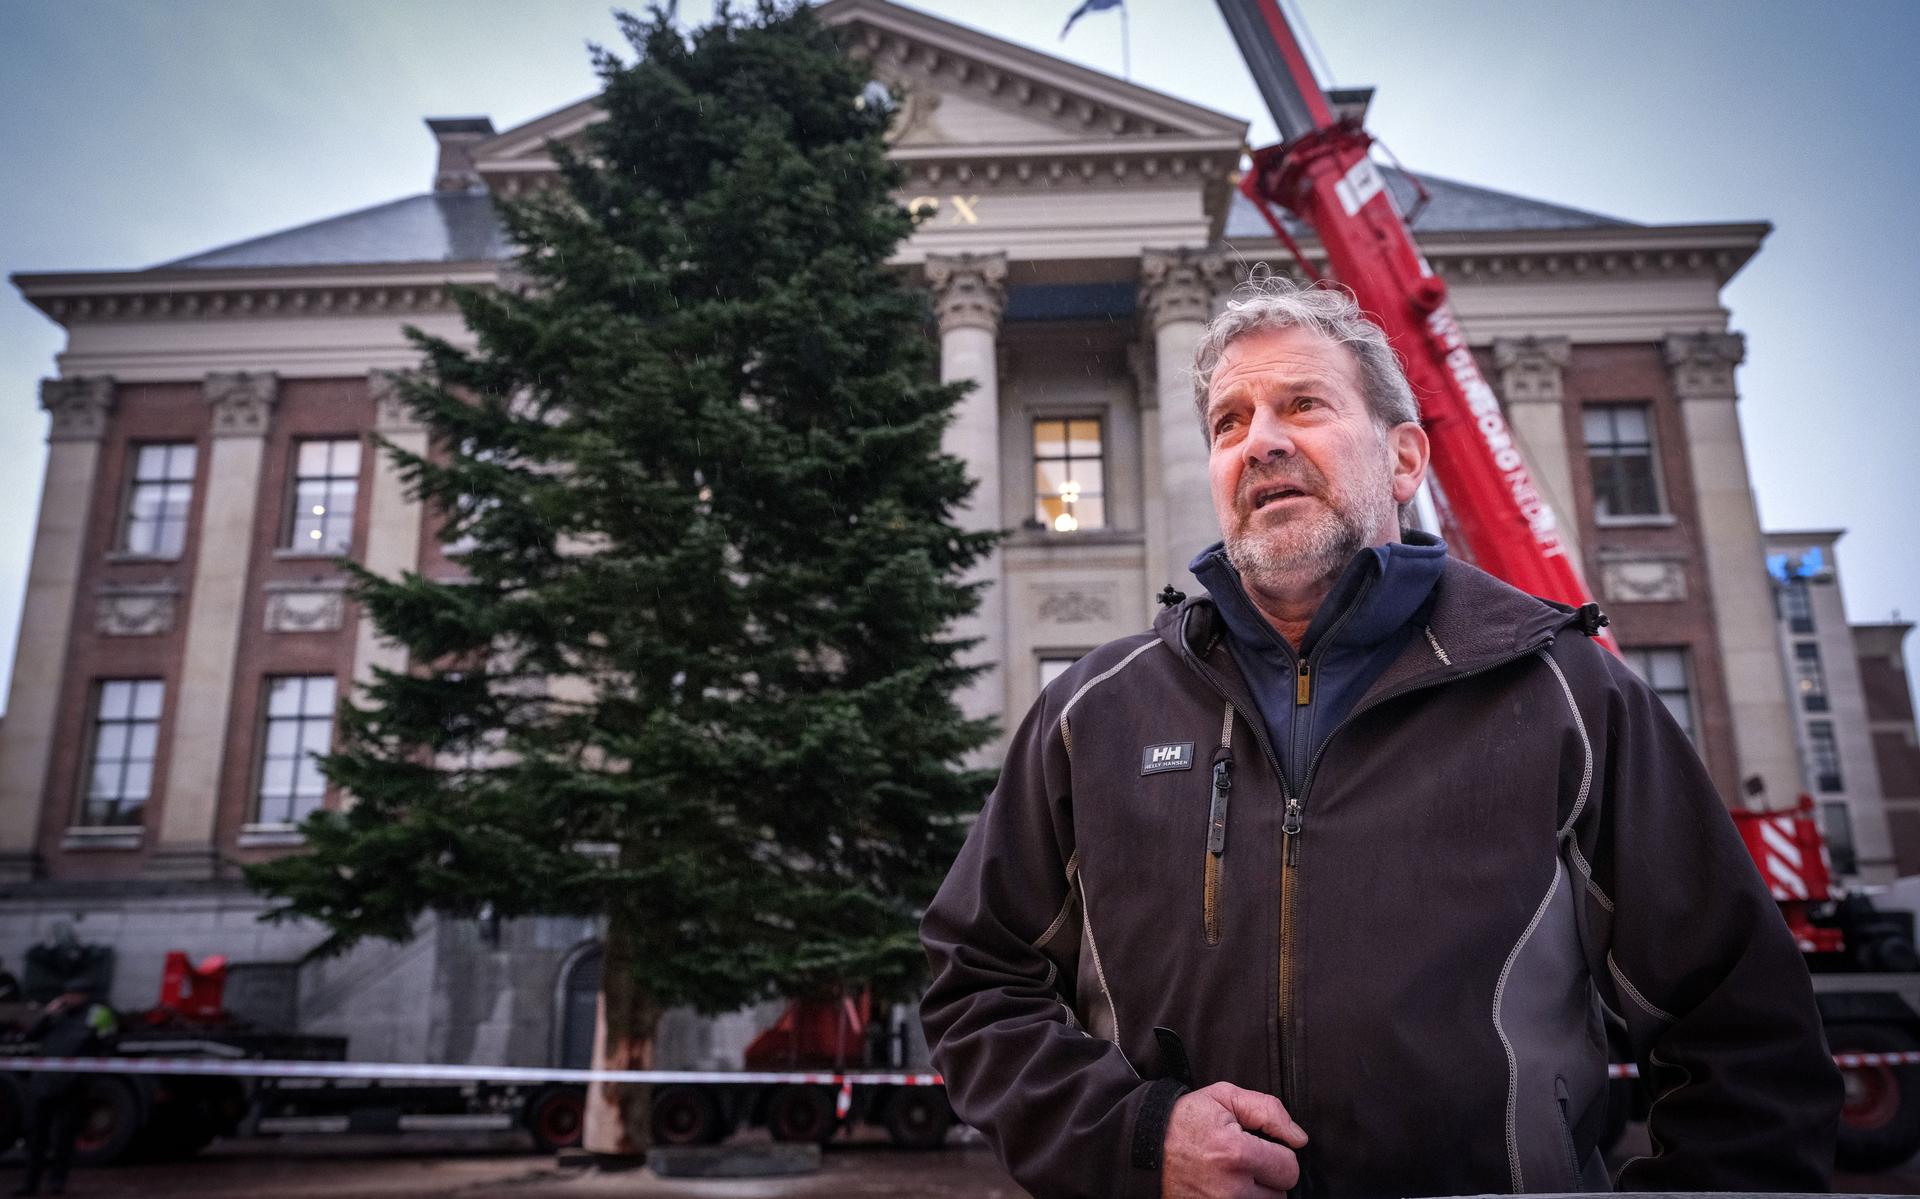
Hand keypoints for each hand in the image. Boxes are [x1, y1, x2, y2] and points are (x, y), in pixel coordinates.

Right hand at [1161, 1081, 1307, 1198]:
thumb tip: (1299, 1139)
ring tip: (1235, 1177)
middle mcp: (1231, 1188)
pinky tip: (1227, 1187)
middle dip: (1268, 1177)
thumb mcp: (1223, 1098)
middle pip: (1280, 1194)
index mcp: (1236, 1153)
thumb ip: (1268, 1110)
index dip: (1278, 1154)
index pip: (1289, 1168)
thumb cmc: (1182, 1120)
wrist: (1140, 1147)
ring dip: (1257, 1194)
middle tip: (1245, 1163)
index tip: (1260, 1147)